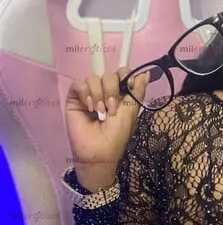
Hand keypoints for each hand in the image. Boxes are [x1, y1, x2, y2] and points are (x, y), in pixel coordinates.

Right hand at [65, 67, 149, 187]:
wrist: (98, 151)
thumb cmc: (116, 135)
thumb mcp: (131, 112)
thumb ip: (138, 91)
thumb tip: (146, 73)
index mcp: (120, 95)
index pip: (122, 73)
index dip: (125, 76)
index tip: (128, 86)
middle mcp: (105, 92)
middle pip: (109, 74)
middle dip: (112, 90)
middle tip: (111, 109)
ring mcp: (89, 94)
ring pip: (93, 78)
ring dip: (99, 94)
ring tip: (99, 112)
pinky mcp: (75, 98)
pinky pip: (78, 83)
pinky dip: (85, 92)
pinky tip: (88, 107)